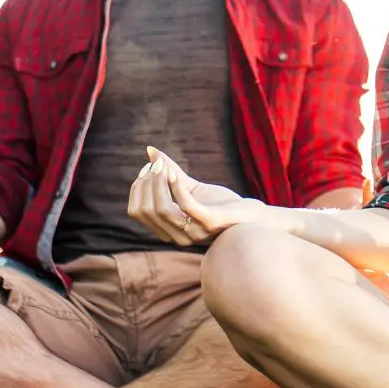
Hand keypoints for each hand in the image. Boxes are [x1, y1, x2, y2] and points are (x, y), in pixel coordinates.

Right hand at [132, 148, 271, 244]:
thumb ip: (170, 172)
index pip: (137, 212)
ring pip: (162, 209)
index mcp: (167, 230)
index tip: (147, 168)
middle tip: (156, 165)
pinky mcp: (210, 223)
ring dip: (159, 183)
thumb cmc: (220, 203)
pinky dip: (176, 187)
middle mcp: (177, 236)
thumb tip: (150, 150)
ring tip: (163, 166)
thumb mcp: (191, 187)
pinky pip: (186, 206)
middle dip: (147, 184)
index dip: (137, 188)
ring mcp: (193, 232)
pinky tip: (174, 172)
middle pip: (146, 211)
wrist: (251, 216)